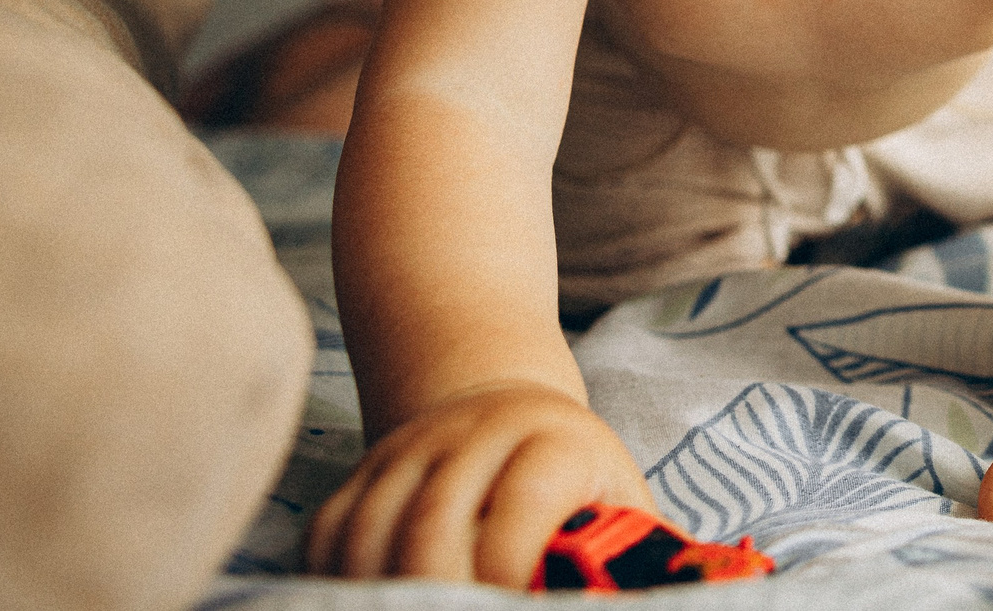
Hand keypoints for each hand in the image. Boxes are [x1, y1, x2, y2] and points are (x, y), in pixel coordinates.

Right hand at [305, 381, 651, 584]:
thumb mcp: (615, 494)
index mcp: (549, 439)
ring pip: (370, 531)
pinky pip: (331, 529)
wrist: (500, 402)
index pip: (519, 510)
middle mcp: (473, 434)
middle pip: (431, 528)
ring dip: (379, 589)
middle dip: (437, 593)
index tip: (511, 608)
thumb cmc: (572, 472)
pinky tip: (366, 602)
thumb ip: (629, 548)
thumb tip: (661, 599)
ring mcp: (411, 447)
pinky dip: (337, 575)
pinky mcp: (363, 468)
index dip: (507, 574)